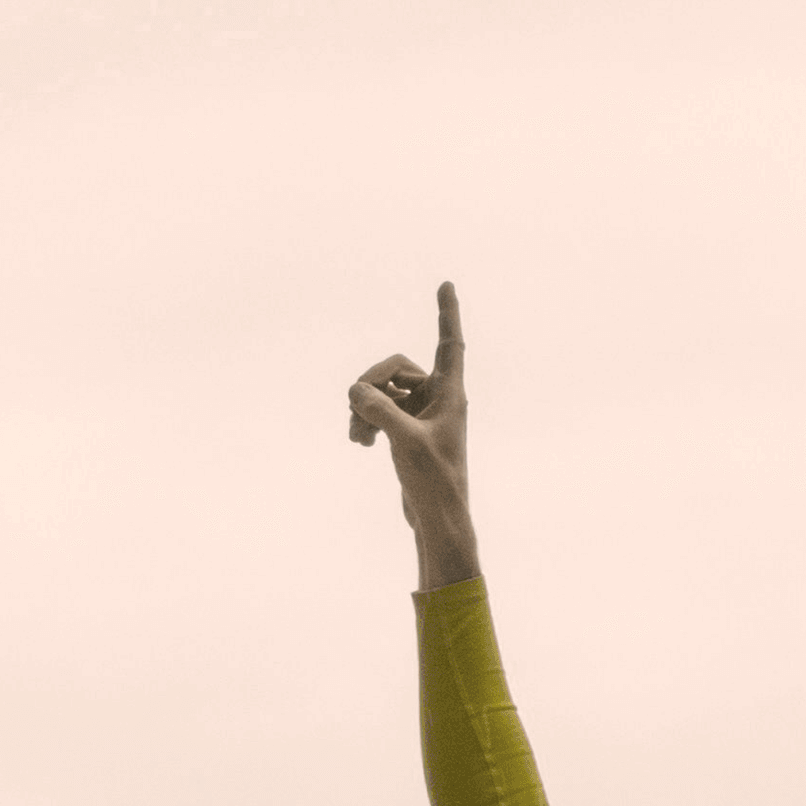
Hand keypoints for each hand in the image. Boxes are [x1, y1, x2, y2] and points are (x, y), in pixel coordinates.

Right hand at [348, 284, 479, 586]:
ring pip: (383, 391)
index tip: (447, 285)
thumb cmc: (434, 482)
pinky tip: (359, 442)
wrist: (437, 521)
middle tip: (357, 408)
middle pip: (395, 367)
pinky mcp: (407, 433)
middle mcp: (439, 399)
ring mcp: (421, 416)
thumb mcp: (404, 440)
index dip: (447, 313)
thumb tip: (355, 391)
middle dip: (371, 384)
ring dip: (364, 407)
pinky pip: (379, 410)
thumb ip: (378, 408)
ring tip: (356, 435)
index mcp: (450, 394)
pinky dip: (366, 421)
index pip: (450, 343)